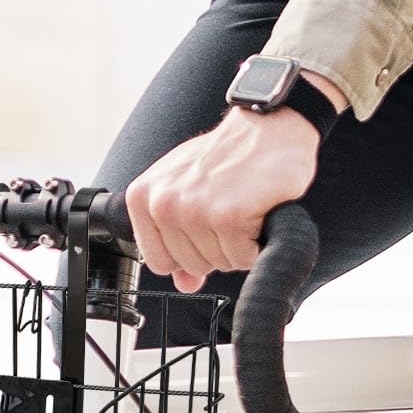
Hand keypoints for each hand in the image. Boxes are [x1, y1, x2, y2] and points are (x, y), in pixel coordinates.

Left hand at [126, 71, 344, 291]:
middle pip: (193, 265)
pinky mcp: (227, 216)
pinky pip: (243, 258)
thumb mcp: (189, 191)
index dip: (189, 253)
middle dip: (218, 247)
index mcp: (144, 198)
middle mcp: (163, 203)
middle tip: (229, 209)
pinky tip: (256, 209)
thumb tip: (183, 284)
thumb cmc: (228, 157)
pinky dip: (257, 242)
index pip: (161, 262)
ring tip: (243, 205)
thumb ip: (177, 240)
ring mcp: (194, 210)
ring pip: (219, 264)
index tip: (205, 226)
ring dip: (240, 243)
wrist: (268, 127)